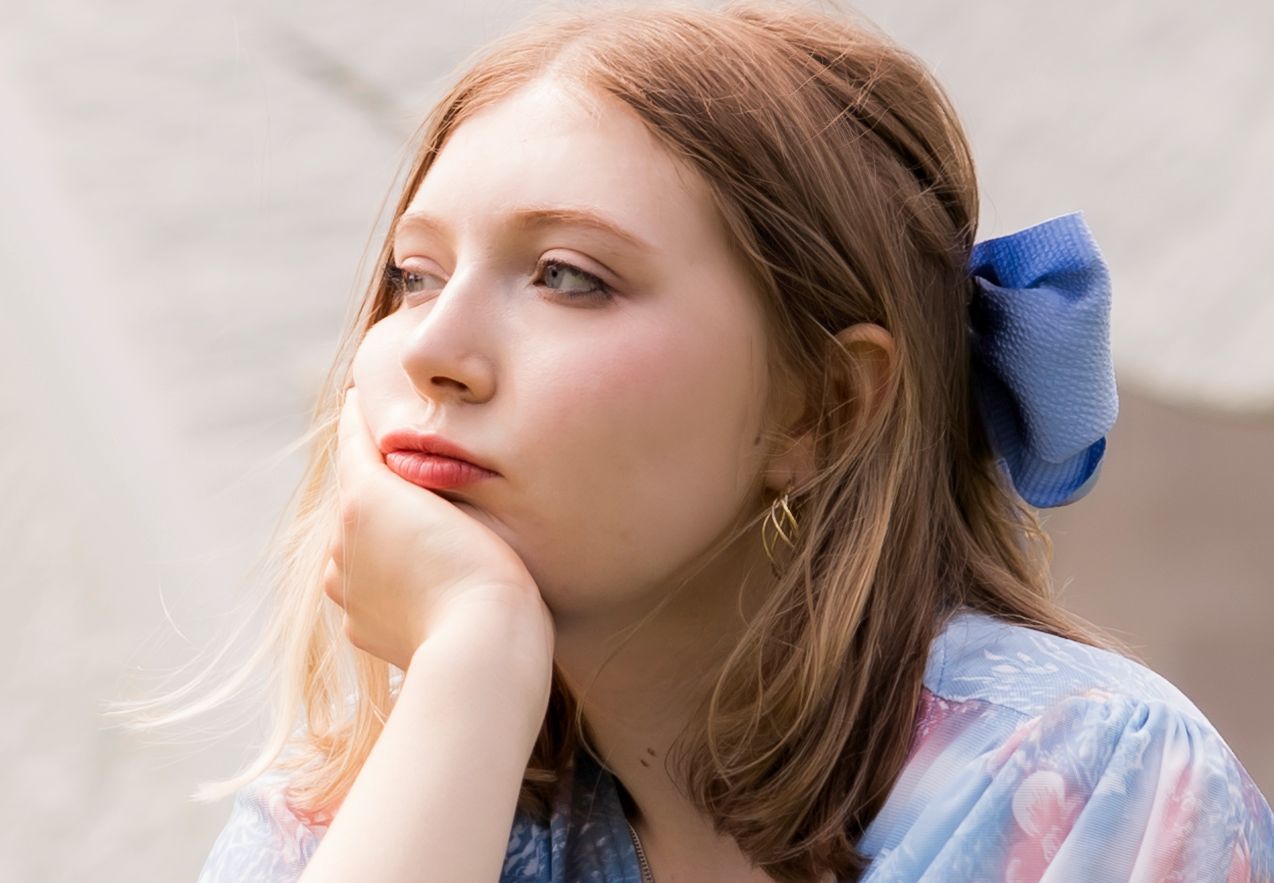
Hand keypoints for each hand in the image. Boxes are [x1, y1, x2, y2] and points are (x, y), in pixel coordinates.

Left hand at [324, 387, 552, 671]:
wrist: (483, 650)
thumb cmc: (488, 570)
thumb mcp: (461, 502)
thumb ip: (426, 469)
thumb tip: (396, 456)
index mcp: (361, 499)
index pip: (356, 442)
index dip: (361, 417)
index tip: (359, 396)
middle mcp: (340, 541)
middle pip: (359, 496)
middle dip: (381, 483)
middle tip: (414, 470)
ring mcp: (346, 588)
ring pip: (362, 545)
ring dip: (386, 535)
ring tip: (429, 535)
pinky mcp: (360, 626)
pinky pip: (372, 588)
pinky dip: (392, 579)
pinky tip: (429, 582)